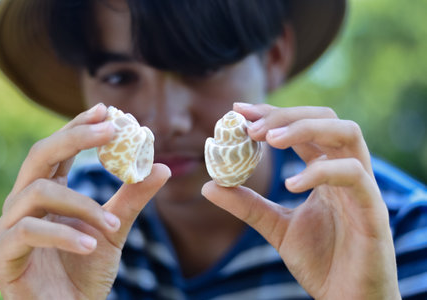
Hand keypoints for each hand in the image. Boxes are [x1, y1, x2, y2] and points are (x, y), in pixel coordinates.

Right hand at [0, 104, 170, 298]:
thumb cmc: (87, 268)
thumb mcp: (115, 228)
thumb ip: (132, 198)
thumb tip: (162, 167)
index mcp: (48, 192)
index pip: (58, 150)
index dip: (78, 126)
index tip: (105, 109)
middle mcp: (25, 203)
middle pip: (40, 155)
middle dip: (74, 137)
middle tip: (109, 129)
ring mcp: (11, 227)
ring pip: (38, 193)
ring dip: (81, 205)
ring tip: (112, 223)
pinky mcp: (6, 255)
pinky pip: (28, 232)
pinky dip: (63, 236)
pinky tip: (91, 245)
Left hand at [202, 104, 399, 298]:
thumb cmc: (320, 261)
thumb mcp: (276, 227)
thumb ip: (247, 204)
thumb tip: (208, 186)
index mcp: (326, 171)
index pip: (303, 127)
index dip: (272, 113)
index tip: (239, 110)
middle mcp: (346, 171)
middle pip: (326, 118)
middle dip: (286, 115)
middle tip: (250, 127)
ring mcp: (362, 187)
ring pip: (347, 134)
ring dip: (305, 128)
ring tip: (269, 139)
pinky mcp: (374, 210)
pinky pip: (353, 176)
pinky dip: (321, 171)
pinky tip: (291, 183)